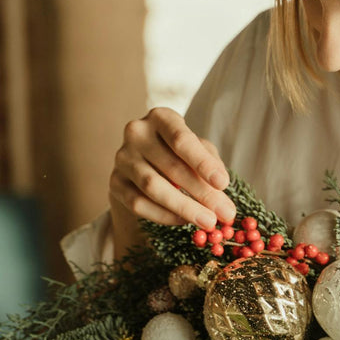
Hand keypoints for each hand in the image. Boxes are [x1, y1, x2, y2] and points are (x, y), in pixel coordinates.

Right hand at [108, 106, 235, 256]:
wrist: (145, 162)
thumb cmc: (179, 152)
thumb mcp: (199, 150)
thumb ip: (211, 166)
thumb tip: (221, 197)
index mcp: (161, 118)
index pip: (181, 140)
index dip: (203, 163)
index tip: (223, 184)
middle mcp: (137, 133)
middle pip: (170, 166)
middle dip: (202, 193)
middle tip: (224, 213)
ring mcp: (122, 158)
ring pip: (152, 186)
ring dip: (184, 207)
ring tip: (208, 221)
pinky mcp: (115, 182)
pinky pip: (138, 203)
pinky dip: (164, 215)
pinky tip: (184, 221)